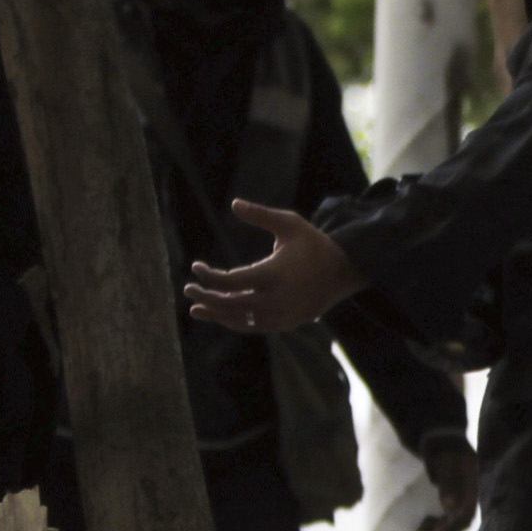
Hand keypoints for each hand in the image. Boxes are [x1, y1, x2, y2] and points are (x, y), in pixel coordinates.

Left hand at [185, 200, 367, 331]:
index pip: (231, 281)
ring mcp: (281, 315)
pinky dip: (236, 321)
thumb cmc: (313, 244)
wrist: (344, 272)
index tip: (196, 266)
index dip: (209, 276)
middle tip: (188, 289)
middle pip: (231, 304)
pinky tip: (221, 315)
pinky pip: (255, 326)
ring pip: (241, 320)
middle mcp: (276, 299)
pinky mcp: (286, 324)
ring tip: (196, 310)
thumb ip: (261, 215)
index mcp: (273, 274)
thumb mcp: (290, 224)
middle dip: (207, 297)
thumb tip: (233, 204)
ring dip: (217, 315)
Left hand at [415, 434, 478, 530]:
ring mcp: (462, 498)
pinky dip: (436, 522)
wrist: (443, 439)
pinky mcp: (453, 498)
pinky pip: (447, 516)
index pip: (467, 515)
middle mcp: (470, 496)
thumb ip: (448, 484)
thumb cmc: (445, 449)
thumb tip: (449, 507)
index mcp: (472, 488)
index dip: (453, 527)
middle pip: (461, 522)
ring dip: (438, 529)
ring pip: (453, 521)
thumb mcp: (445, 464)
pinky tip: (423, 525)